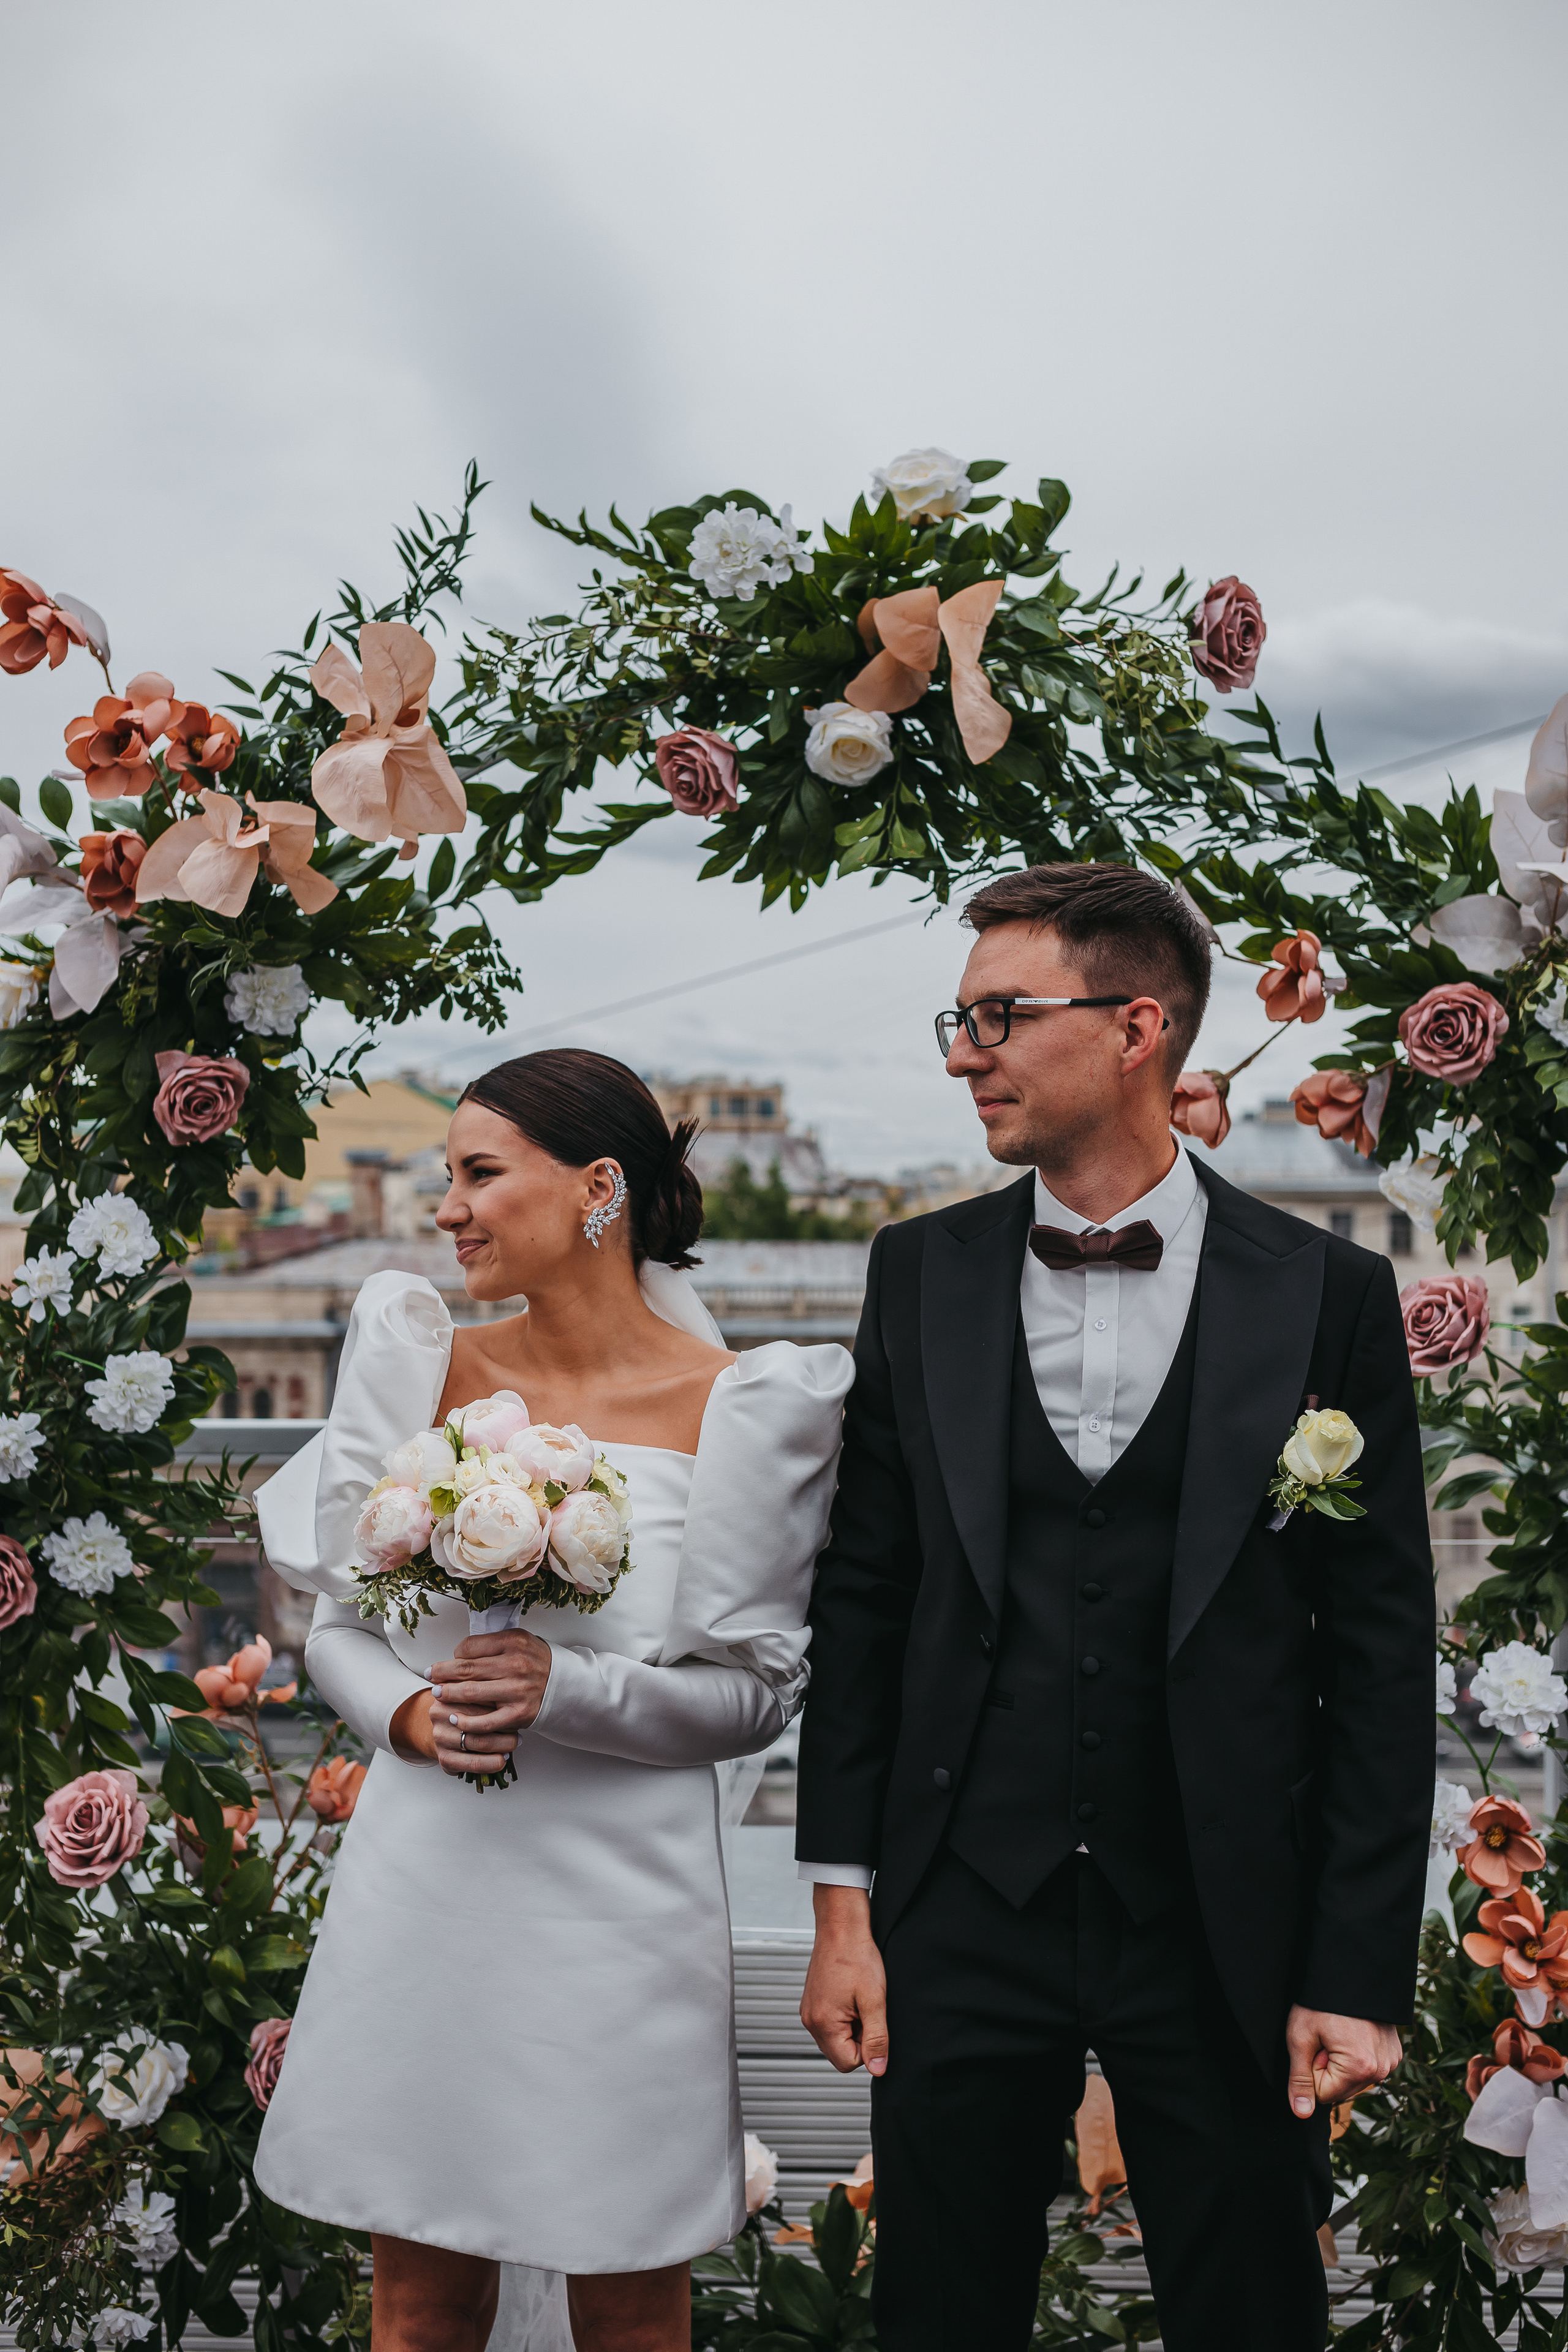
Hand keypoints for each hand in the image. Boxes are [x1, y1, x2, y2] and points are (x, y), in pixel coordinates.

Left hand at [421, 1630, 552, 1778]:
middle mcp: (515, 1664)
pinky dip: (466, 1721)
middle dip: (442, 1673)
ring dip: (448, 1694)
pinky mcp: (517, 1714)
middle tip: (430, 1675)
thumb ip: (491, 1644)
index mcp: (513, 1641)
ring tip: (437, 1694)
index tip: (447, 1661)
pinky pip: (484, 1721)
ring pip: (471, 1693)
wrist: (562, 1685)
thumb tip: (457, 1654)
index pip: (470, 1646)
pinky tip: (454, 1718)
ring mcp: (516, 1690)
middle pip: (466, 1669)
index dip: (453, 1654)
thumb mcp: (518, 1641)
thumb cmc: (534, 1662)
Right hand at [801, 1885, 887, 2077]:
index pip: (849, 2063)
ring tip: (858, 1999)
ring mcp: (809, 2011)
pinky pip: (830, 2023)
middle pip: (840, 2053)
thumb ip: (877, 2038)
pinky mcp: (811, 2002)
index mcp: (823, 2024)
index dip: (867, 2047)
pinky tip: (850, 1993)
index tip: (872, 2021)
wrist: (841, 1926)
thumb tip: (878, 2070)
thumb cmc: (856, 1956)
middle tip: (866, 2008)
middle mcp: (810, 2021)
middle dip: (858, 2037)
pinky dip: (844, 2015)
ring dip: (852, 2026)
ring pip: (836, 2038)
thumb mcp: (875, 2000)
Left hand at [1284, 2004, 1400, 2115]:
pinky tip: (1352, 2031)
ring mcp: (1391, 2061)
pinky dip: (1355, 2054)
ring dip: (1340, 2061)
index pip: (1322, 2095)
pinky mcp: (1394, 2052)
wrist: (1349, 1970)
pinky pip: (1367, 2067)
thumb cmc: (1320, 2002)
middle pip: (1340, 2090)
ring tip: (1338, 2032)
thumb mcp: (1300, 2038)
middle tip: (1326, 2036)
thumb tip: (1301, 2113)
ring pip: (1353, 2079)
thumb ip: (1299, 2079)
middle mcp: (1382, 2070)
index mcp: (1360, 2069)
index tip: (1315, 2043)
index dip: (1310, 2069)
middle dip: (1327, 2067)